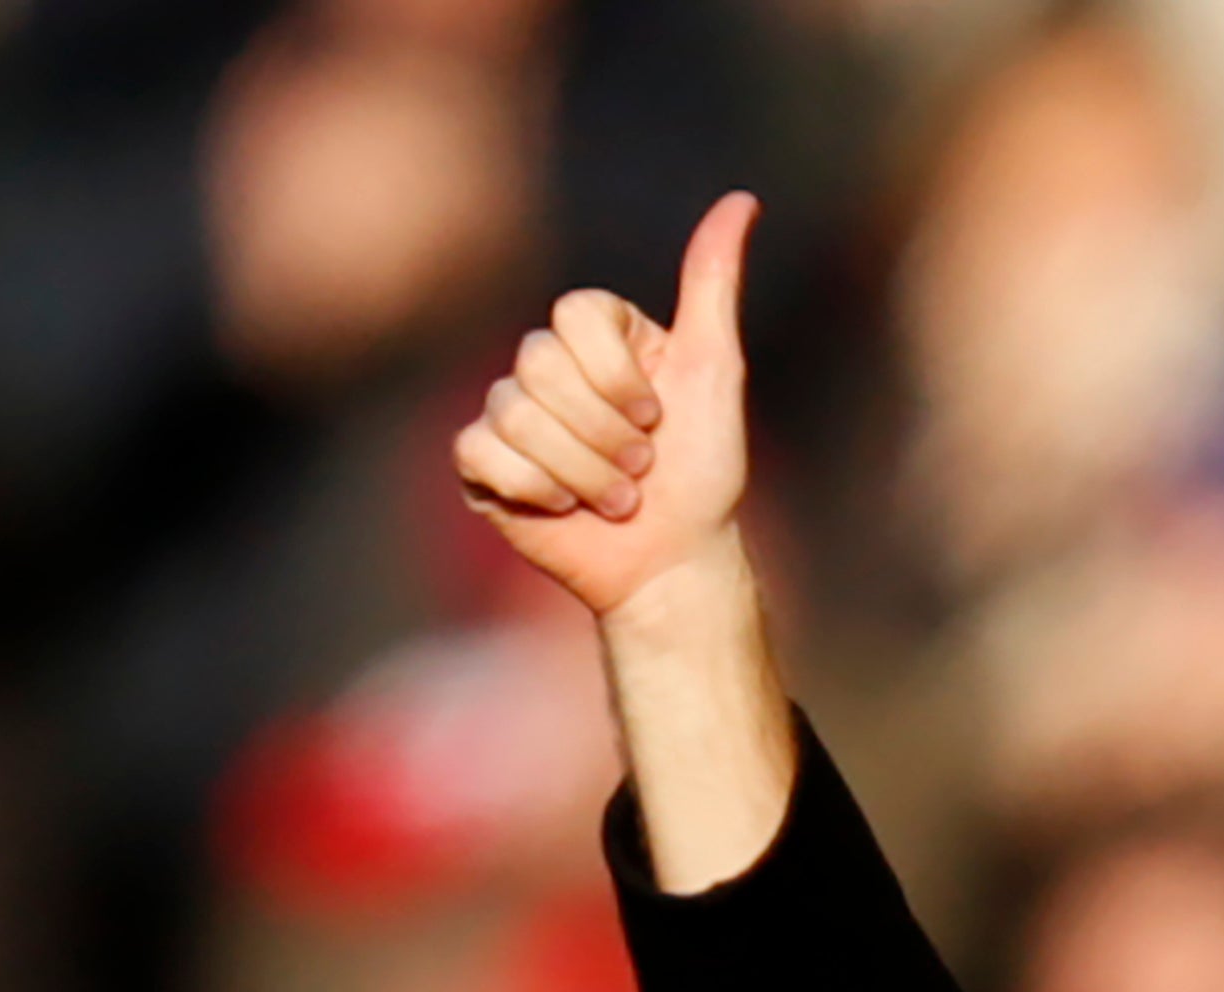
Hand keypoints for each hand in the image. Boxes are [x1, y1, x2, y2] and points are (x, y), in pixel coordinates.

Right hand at [456, 193, 757, 627]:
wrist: (676, 561)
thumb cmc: (704, 472)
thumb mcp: (715, 371)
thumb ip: (713, 284)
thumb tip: (743, 199)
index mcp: (595, 333)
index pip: (574, 313)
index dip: (618, 376)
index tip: (657, 415)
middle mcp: (546, 364)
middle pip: (540, 363)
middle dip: (606, 433)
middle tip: (641, 468)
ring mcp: (507, 411)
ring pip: (516, 414)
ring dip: (584, 472)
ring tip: (617, 499)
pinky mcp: (481, 464)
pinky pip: (480, 451)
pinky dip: (536, 490)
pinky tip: (565, 508)